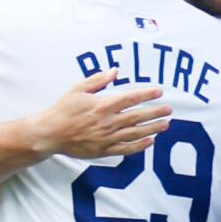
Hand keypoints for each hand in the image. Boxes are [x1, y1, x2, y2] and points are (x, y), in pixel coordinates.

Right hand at [32, 71, 171, 160]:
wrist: (51, 133)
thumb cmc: (64, 109)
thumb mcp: (78, 89)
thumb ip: (98, 80)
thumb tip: (115, 70)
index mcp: (102, 105)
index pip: (130, 98)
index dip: (146, 94)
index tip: (159, 92)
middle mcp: (107, 122)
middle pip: (137, 117)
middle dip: (155, 112)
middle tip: (169, 109)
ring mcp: (106, 138)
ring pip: (135, 133)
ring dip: (152, 128)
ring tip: (165, 124)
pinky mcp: (103, 150)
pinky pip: (125, 149)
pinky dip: (139, 146)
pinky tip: (150, 141)